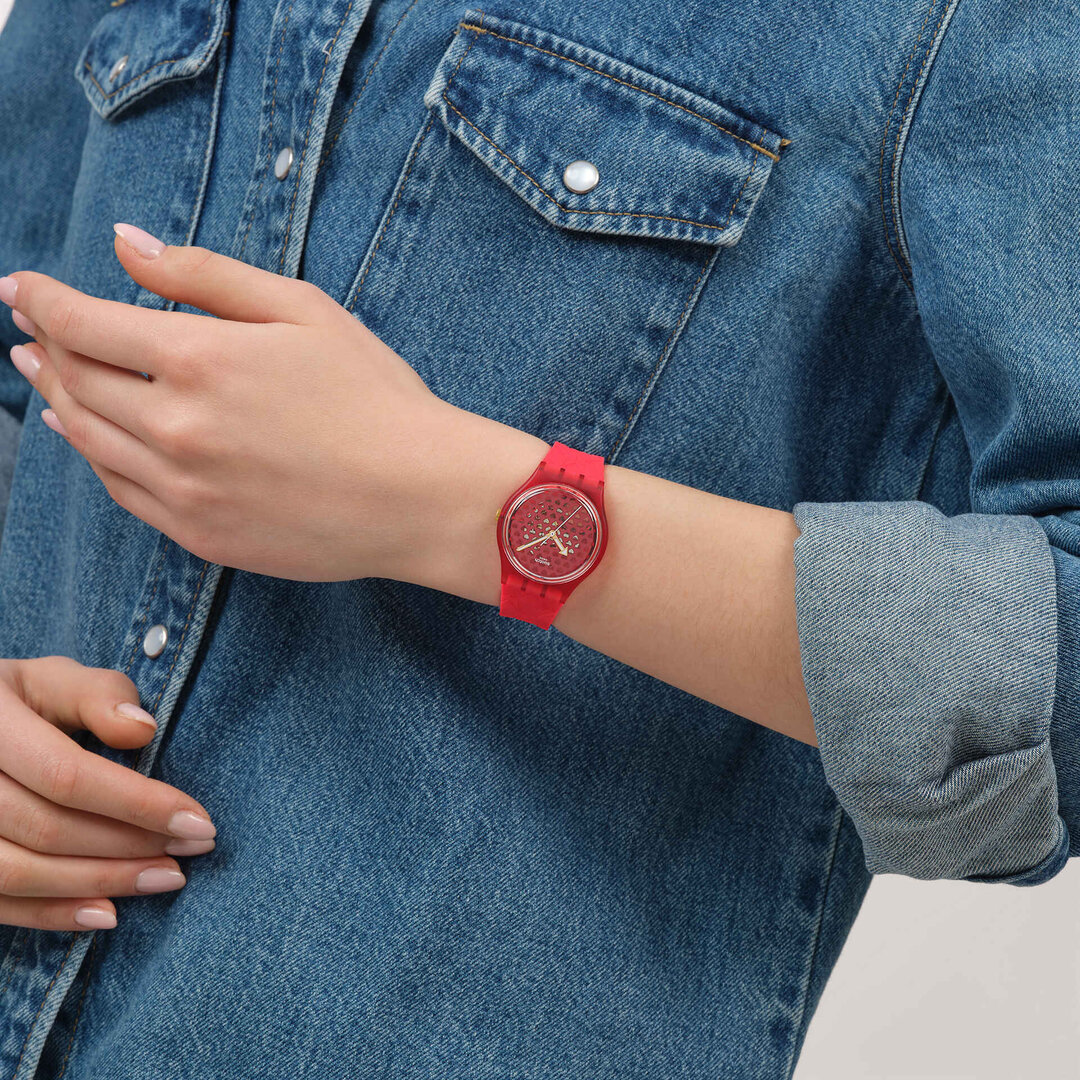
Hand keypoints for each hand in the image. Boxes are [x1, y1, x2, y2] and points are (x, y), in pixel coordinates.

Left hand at [0, 224, 461, 580]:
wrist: (420, 496)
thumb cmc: (375, 396)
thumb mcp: (302, 309)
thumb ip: (205, 274)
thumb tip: (125, 244)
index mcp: (199, 359)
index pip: (84, 323)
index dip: (42, 300)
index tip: (19, 288)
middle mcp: (175, 427)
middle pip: (74, 381)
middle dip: (43, 347)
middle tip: (29, 330)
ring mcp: (183, 490)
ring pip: (87, 440)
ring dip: (57, 402)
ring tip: (47, 378)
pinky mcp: (199, 535)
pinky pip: (122, 493)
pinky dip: (94, 458)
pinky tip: (92, 440)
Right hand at [0, 656, 217, 931]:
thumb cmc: (16, 700)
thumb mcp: (51, 680)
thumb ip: (96, 695)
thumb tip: (143, 730)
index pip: (66, 775)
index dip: (137, 802)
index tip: (199, 819)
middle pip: (48, 829)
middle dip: (131, 846)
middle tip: (194, 848)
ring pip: (21, 874)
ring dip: (102, 883)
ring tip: (166, 877)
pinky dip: (53, 914)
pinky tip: (109, 912)